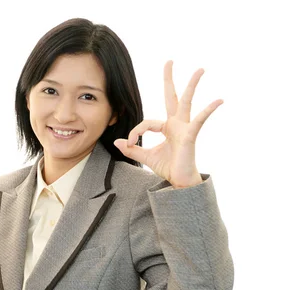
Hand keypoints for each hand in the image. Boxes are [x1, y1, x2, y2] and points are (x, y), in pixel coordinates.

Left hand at [114, 61, 222, 188]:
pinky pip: (199, 120)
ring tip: (200, 70)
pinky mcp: (190, 135)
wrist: (179, 182)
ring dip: (192, 85)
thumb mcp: (145, 157)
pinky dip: (208, 111)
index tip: (128, 143)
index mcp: (166, 127)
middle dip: (169, 79)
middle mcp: (176, 124)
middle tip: (169, 61)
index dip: (135, 132)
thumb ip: (131, 148)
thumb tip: (117, 141)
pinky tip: (219, 101)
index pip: (146, 123)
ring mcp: (185, 128)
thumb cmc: (167, 167)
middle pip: (171, 97)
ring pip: (187, 102)